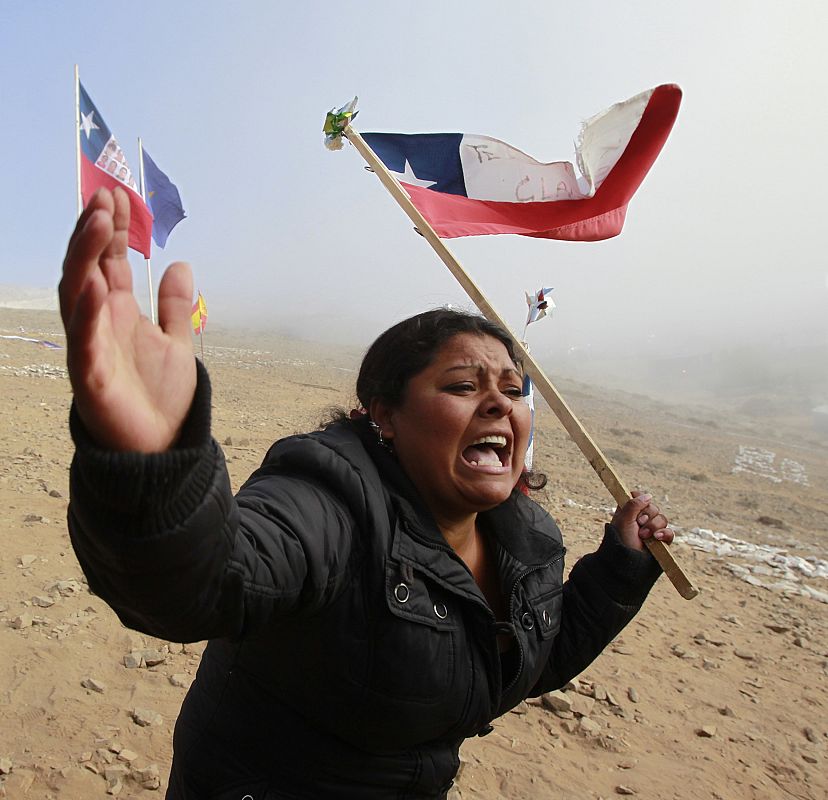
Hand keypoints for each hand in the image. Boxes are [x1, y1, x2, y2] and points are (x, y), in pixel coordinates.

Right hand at [59, 187, 196, 451]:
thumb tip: (181, 263)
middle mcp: (99, 324)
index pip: (109, 261)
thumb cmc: (161, 395)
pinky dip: (87, 314)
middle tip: (104, 198)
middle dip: (93, 232)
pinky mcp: (91, 377)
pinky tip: (93, 285)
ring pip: (77, 296)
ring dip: (85, 258)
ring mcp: (91, 348)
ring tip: (97, 223)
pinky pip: (84, 342)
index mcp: (118, 313)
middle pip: (87, 268)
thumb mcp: (177, 340)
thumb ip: (174, 305)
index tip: (119, 195)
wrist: (161, 445)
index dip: (112, 229)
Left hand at [611, 490, 673, 550]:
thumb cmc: (622, 542)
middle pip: (653, 507)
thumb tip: (648, 496)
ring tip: (643, 536)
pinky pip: (670, 532)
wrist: (628, 565)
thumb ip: (633, 505)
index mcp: (629, 513)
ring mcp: (653, 530)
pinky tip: (657, 538)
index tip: (636, 504)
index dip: (639, 499)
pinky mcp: (662, 541)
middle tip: (638, 524)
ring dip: (653, 526)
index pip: (639, 497)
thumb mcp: (623, 520)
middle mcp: (641, 520)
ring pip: (662, 518)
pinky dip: (664, 533)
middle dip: (647, 515)